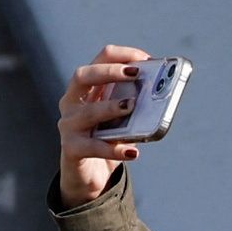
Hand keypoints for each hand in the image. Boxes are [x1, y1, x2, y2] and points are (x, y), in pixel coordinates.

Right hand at [54, 42, 158, 206]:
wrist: (89, 176)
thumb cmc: (107, 139)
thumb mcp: (123, 118)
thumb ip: (136, 105)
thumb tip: (163, 94)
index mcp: (86, 88)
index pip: (100, 59)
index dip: (122, 55)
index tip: (145, 60)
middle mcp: (72, 102)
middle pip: (83, 76)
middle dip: (109, 71)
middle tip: (135, 74)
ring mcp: (68, 125)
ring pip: (87, 112)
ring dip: (111, 107)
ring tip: (132, 106)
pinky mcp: (71, 149)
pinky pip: (92, 147)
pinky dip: (113, 149)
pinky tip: (132, 152)